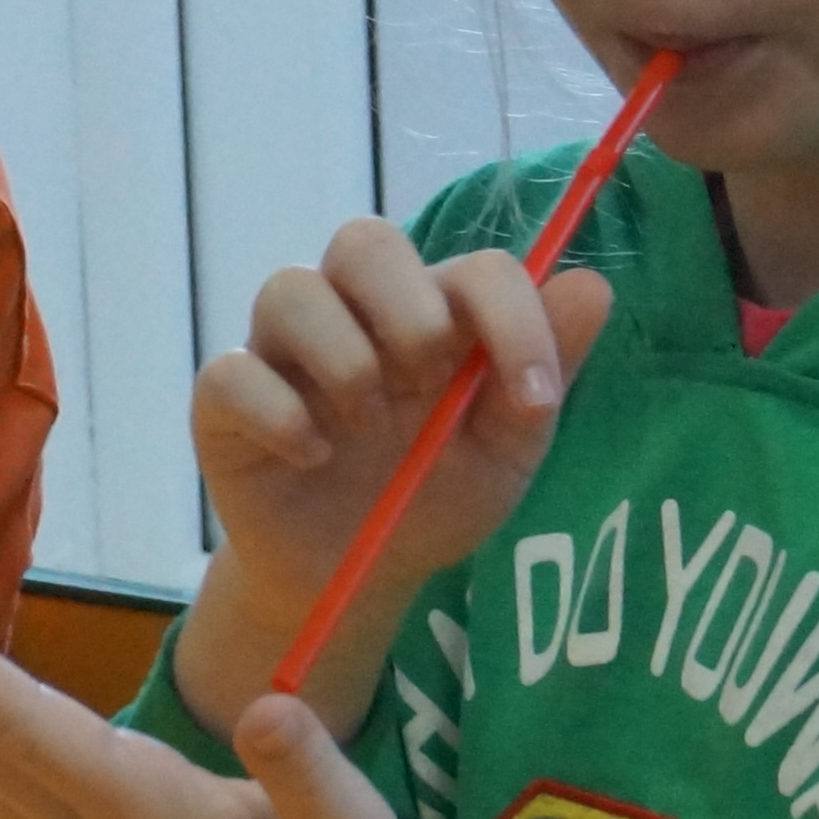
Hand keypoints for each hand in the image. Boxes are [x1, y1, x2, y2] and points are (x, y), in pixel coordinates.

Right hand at [173, 222, 615, 732]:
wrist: (355, 579)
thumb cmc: (430, 498)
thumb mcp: (506, 451)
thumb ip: (545, 372)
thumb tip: (594, 284)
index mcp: (430, 312)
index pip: (473, 266)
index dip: (510, 314)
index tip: (532, 396)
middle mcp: (352, 312)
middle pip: (363, 240)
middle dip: (409, 310)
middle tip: (426, 384)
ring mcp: (282, 350)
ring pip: (290, 288)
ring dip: (344, 359)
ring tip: (366, 425)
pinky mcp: (224, 400)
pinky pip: (232, 373)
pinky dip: (280, 414)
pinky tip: (314, 455)